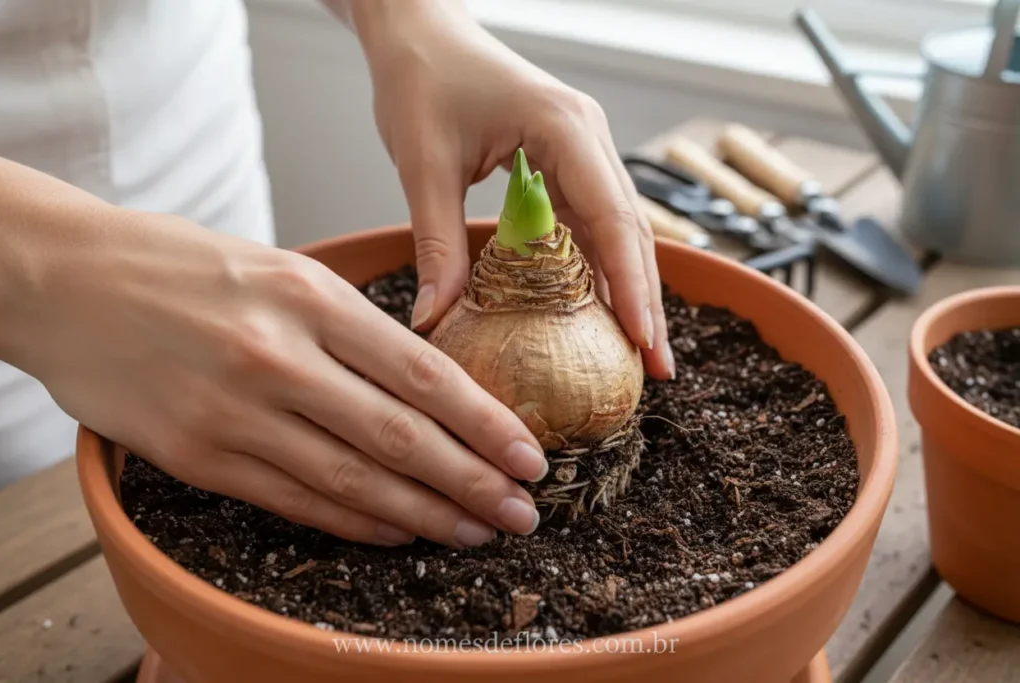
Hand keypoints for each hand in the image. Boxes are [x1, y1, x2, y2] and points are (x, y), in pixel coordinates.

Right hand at [0, 163, 546, 546]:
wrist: (65, 280)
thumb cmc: (180, 266)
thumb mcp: (279, 267)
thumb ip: (349, 324)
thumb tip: (427, 383)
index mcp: (309, 297)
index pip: (422, 373)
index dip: (484, 423)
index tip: (529, 455)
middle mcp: (278, 357)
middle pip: (400, 436)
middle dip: (473, 482)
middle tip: (523, 512)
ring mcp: (235, 412)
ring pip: (353, 480)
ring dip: (423, 515)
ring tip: (474, 531)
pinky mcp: (197, 456)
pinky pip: (294, 500)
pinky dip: (353, 522)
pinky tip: (396, 533)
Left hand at [350, 0, 673, 379]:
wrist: (419, 30)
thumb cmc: (422, 79)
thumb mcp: (423, 163)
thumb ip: (436, 243)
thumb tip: (434, 319)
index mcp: (564, 128)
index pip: (612, 217)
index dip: (630, 284)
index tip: (641, 340)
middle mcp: (588, 137)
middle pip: (631, 229)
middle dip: (646, 299)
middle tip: (655, 368)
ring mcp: (583, 148)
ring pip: (620, 228)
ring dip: (630, 288)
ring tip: (639, 351)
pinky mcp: (567, 160)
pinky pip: (593, 221)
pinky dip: (601, 266)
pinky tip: (602, 311)